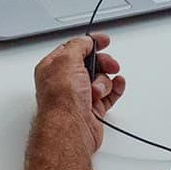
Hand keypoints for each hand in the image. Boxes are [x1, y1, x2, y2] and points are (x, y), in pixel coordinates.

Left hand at [32, 33, 125, 151]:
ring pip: (101, 79)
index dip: (89, 43)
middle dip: (102, 63)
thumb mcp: (67, 59)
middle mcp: (65, 82)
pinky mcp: (92, 109)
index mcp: (53, 68)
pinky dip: (115, 89)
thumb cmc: (61, 100)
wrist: (70, 129)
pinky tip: (117, 85)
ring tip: (97, 91)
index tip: (104, 41)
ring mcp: (79, 96)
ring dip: (104, 82)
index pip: (72, 49)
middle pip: (90, 64)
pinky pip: (109, 94)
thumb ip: (78, 45)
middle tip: (110, 64)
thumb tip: (86, 42)